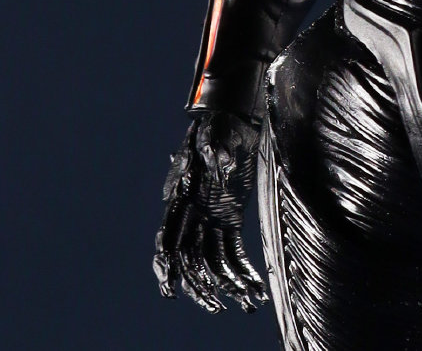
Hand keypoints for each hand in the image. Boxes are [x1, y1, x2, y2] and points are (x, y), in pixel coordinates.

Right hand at [153, 111, 268, 312]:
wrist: (233, 115)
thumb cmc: (219, 123)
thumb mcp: (213, 132)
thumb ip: (212, 150)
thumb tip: (220, 166)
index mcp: (182, 198)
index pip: (168, 237)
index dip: (166, 264)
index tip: (171, 289)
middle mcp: (193, 213)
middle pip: (191, 258)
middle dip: (201, 286)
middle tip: (216, 306)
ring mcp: (211, 218)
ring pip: (213, 261)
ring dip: (227, 284)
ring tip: (246, 303)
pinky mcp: (230, 217)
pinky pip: (233, 250)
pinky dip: (243, 270)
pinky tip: (255, 287)